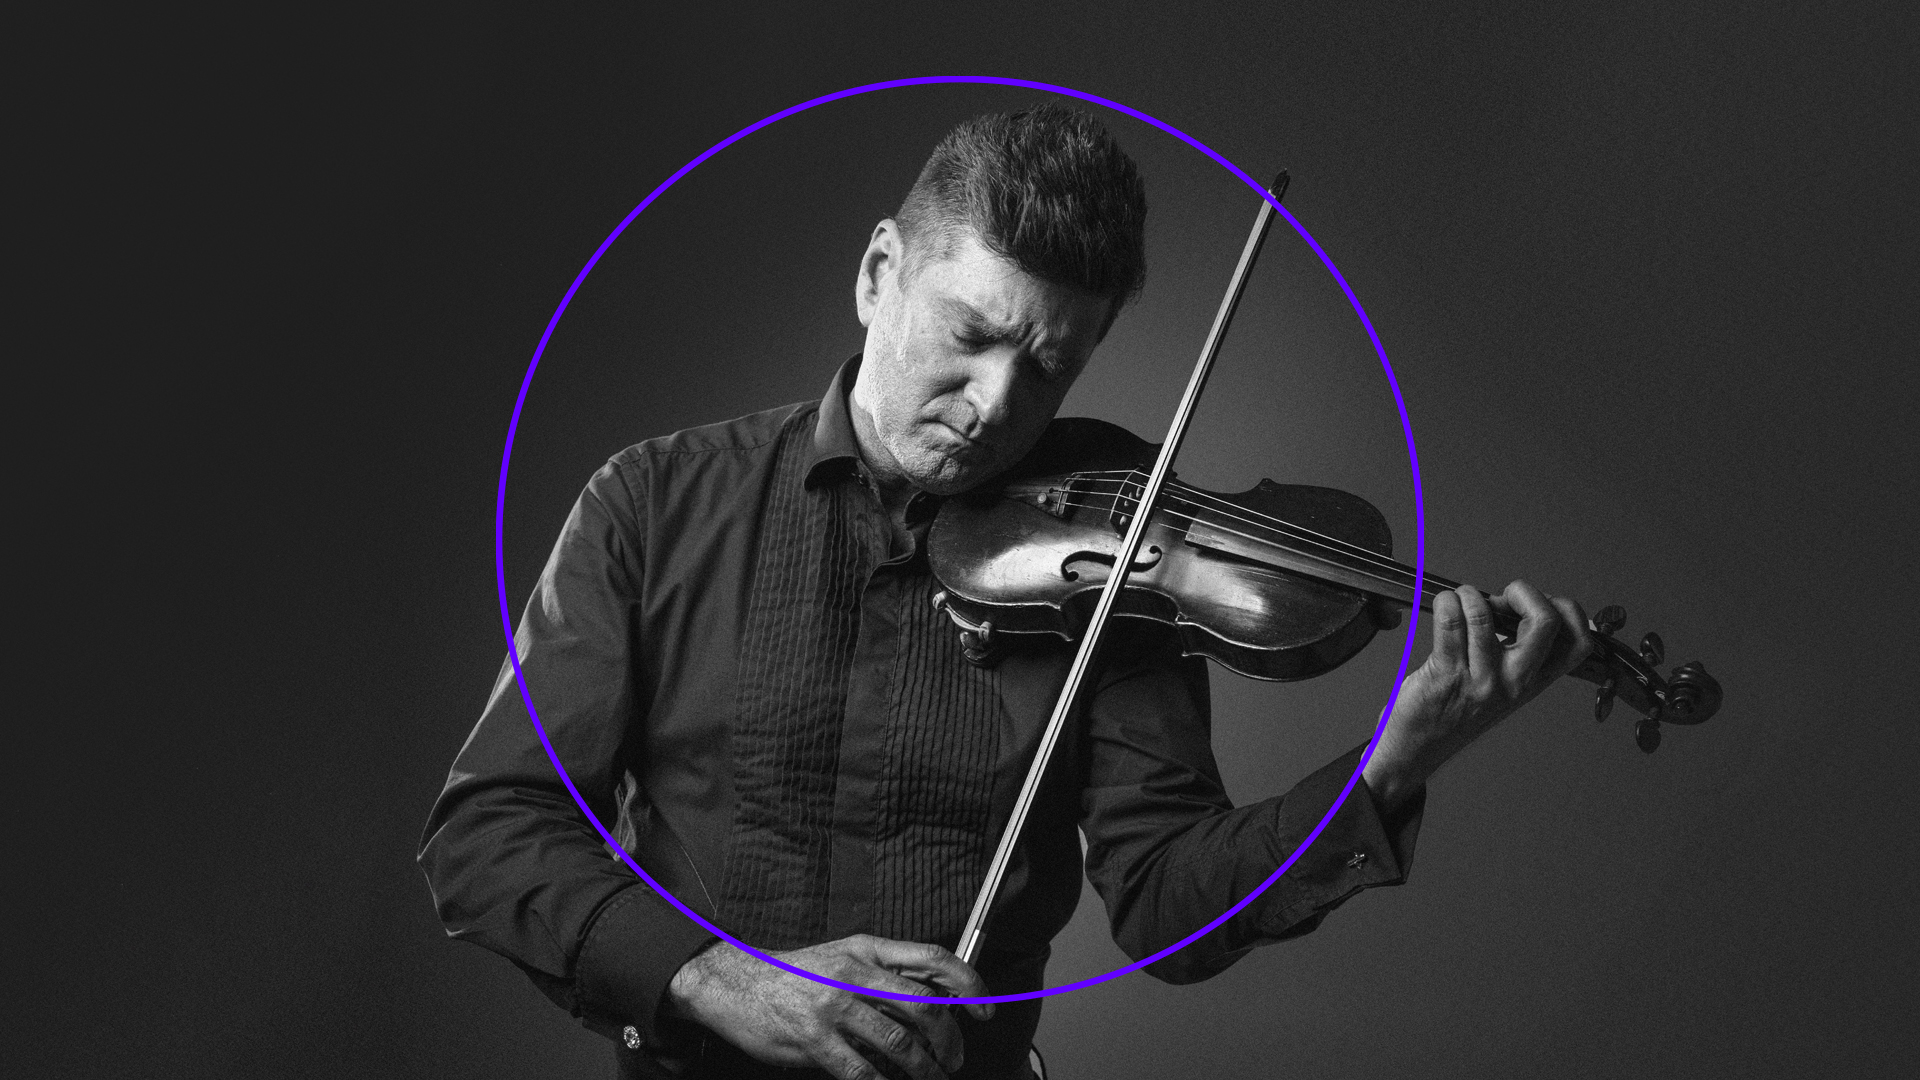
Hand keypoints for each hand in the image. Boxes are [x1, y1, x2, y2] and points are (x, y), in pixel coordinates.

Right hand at [663, 933, 992, 1079]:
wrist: (734, 982)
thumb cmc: (794, 974)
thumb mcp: (843, 957)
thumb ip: (884, 974)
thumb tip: (933, 1003)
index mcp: (866, 949)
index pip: (932, 959)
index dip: (967, 984)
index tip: (984, 1009)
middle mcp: (854, 973)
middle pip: (923, 1005)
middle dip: (949, 1039)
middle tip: (954, 1059)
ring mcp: (833, 1007)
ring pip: (899, 1042)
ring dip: (924, 1070)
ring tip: (930, 1079)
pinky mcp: (813, 1039)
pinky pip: (861, 1071)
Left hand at [1362, 580, 1591, 812]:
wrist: (1419, 747)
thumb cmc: (1457, 711)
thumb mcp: (1505, 687)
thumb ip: (1520, 653)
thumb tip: (1518, 605)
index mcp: (1534, 681)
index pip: (1579, 642)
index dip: (1566, 610)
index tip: (1538, 604)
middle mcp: (1514, 681)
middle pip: (1545, 622)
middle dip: (1524, 593)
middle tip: (1502, 598)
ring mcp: (1482, 678)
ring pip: (1483, 614)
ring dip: (1468, 595)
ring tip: (1462, 602)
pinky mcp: (1447, 673)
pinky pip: (1450, 622)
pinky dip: (1446, 603)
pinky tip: (1445, 607)